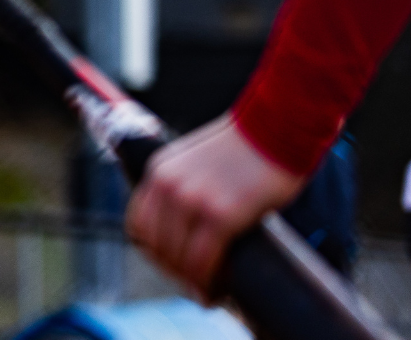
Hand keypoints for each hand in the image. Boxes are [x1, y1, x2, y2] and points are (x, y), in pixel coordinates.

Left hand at [125, 113, 306, 298]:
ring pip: (177, 256)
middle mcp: (168, 185)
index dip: (152, 251)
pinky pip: (203, 259)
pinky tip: (217, 289)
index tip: (171, 265)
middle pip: (155, 245)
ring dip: (190, 279)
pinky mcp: (221, 214)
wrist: (277, 126)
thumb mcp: (198, 162)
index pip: (138, 224)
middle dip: (172, 270)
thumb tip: (188, 229)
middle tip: (194, 284)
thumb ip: (186, 188)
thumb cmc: (248, 147)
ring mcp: (192, 200)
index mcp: (159, 171)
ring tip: (208, 290)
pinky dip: (207, 280)